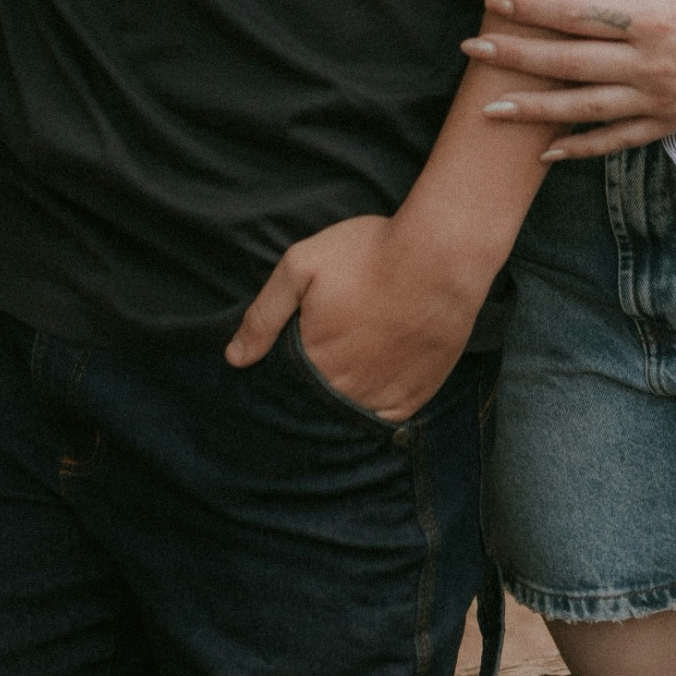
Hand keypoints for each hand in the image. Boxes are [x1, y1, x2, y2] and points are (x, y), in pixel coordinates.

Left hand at [225, 213, 483, 421]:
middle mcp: (343, 391)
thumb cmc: (371, 253)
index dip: (286, 373)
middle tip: (328, 356)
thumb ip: (265, 313)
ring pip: (349, 416)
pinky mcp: (415, 398)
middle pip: (316, 403)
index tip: (296, 354)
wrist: (441, 256)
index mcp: (311, 362)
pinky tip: (376, 384)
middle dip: (313, 389)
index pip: (285, 387)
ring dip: (343, 401)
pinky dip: (377, 409)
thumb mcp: (302, 265)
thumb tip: (234, 358)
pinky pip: (386, 421)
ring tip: (350, 372)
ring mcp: (381, 399)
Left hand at [466, 0, 675, 159]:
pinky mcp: (668, 123)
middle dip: (515, 57)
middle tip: (472, 50)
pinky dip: (579, 148)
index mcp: (652, 19)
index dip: (533, 8)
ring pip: (583, 109)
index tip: (495, 3)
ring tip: (489, 108)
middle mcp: (649, 65)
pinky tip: (545, 151)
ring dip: (533, 109)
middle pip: (568, 63)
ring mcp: (657, 100)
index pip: (577, 14)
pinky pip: (616, 140)